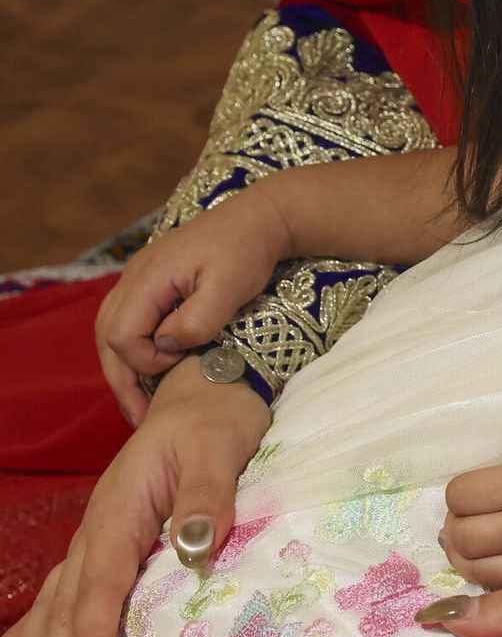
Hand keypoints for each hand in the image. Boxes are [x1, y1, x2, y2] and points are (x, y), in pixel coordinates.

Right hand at [0, 357, 270, 636]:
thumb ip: (207, 497)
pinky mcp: (108, 541)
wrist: (209, 392)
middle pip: (68, 606)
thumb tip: (195, 546)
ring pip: (55, 605)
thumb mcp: (218, 451)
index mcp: (119, 513)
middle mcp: (98, 529)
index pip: (102, 586)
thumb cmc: (216, 422)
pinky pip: (66, 594)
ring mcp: (98, 536)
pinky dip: (41, 632)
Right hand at [94, 185, 292, 423]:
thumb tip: (167, 346)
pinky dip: (135, 350)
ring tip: (143, 403)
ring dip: (125, 367)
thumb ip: (197, 319)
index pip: (121, 335)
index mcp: (147, 279)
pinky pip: (129, 322)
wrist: (258, 219)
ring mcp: (139, 280)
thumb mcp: (230, 288)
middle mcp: (133, 279)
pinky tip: (154, 370)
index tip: (182, 366)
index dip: (146, 361)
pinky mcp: (152, 284)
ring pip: (112, 331)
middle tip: (142, 417)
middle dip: (122, 379)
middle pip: (106, 337)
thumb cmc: (247, 251)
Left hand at [439, 433, 501, 587]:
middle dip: (457, 531)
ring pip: (480, 573)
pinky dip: (498, 581)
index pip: (461, 496)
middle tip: (471, 525)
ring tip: (485, 550)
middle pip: (464, 539)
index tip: (473, 496)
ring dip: (471, 561)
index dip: (460, 496)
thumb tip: (470, 500)